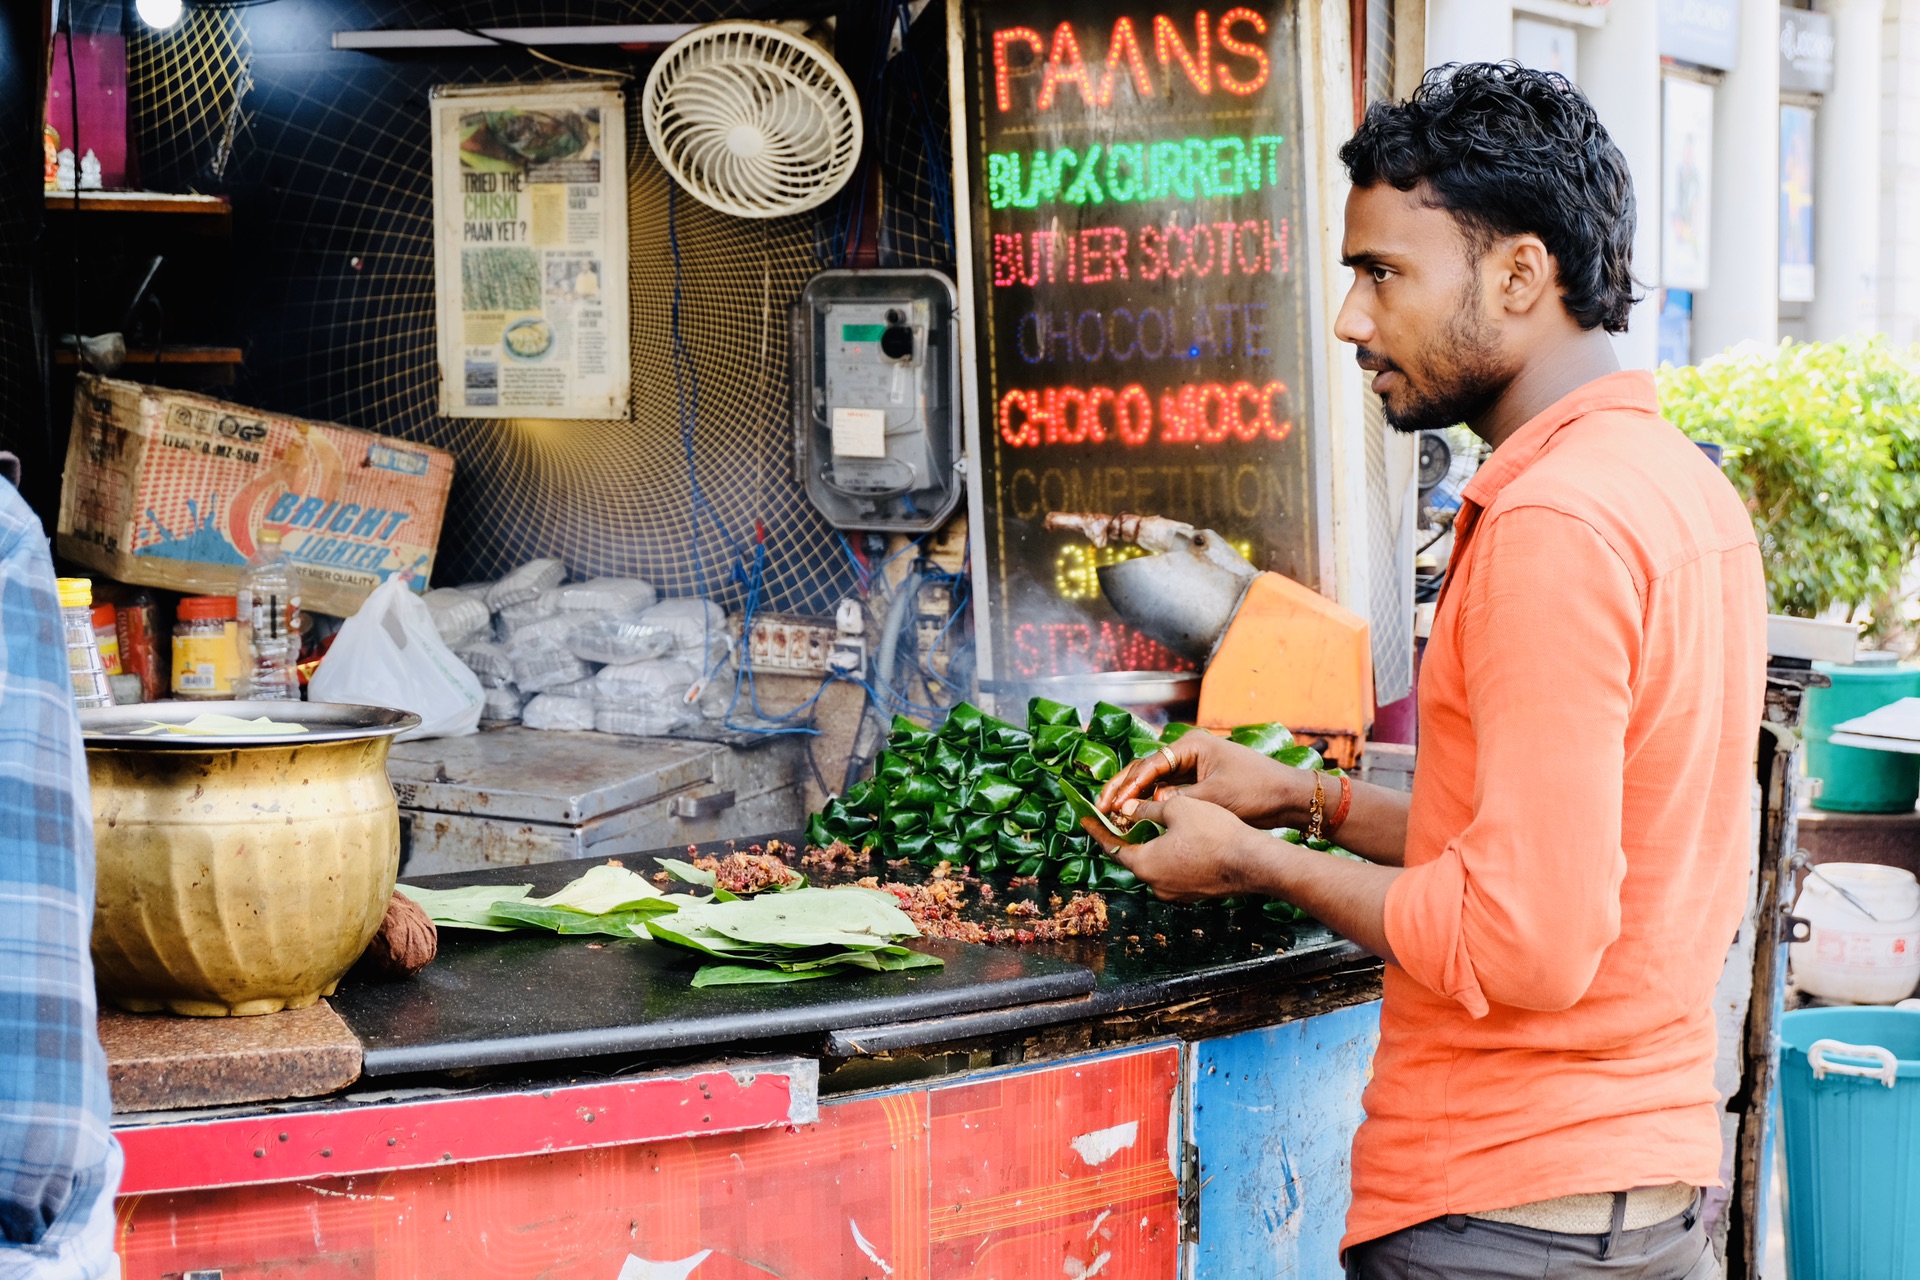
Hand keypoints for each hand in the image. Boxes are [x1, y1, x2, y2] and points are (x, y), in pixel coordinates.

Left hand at [1081, 793, 1266, 901]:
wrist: (1253, 862)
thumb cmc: (1214, 832)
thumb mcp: (1177, 809)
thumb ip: (1148, 808)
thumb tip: (1127, 808)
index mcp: (1145, 864)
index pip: (1112, 846)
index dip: (1098, 829)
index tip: (1085, 819)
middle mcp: (1155, 884)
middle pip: (1132, 856)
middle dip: (1126, 836)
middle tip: (1120, 816)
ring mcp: (1175, 893)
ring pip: (1154, 864)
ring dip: (1149, 845)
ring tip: (1149, 823)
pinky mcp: (1193, 893)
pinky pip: (1172, 871)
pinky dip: (1168, 855)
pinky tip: (1176, 839)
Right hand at [1096, 729, 1309, 827]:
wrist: (1289, 798)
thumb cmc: (1255, 792)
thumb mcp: (1213, 798)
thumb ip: (1174, 802)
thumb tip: (1139, 809)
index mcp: (1191, 746)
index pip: (1149, 765)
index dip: (1127, 786)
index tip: (1112, 804)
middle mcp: (1188, 752)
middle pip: (1145, 769)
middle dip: (1122, 788)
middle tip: (1101, 807)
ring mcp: (1192, 767)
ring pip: (1153, 781)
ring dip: (1134, 797)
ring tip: (1112, 814)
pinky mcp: (1198, 782)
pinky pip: (1167, 790)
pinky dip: (1151, 803)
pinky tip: (1137, 817)